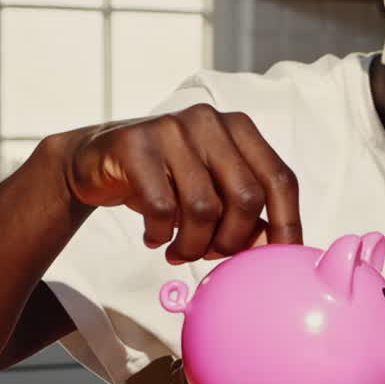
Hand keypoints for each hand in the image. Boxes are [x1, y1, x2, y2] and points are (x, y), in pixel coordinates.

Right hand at [64, 104, 302, 262]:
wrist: (97, 160)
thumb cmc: (164, 179)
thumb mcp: (210, 191)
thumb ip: (245, 214)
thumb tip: (273, 252)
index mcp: (239, 129)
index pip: (280, 179)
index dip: (287, 224)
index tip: (282, 262)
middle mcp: (210, 121)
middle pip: (246, 197)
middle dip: (231, 241)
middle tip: (211, 255)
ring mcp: (172, 129)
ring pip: (203, 208)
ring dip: (192, 245)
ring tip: (179, 252)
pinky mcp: (135, 145)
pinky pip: (161, 207)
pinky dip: (159, 234)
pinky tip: (153, 237)